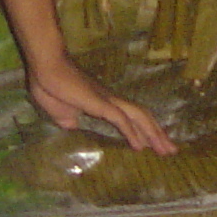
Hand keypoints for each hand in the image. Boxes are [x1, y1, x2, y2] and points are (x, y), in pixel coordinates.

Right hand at [28, 47, 176, 153]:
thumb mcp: (61, 112)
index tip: (154, 145)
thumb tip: (73, 126)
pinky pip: (120, 119)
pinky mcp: (99, 102)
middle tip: (172, 150)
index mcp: (104, 103)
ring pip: (138, 116)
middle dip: (158, 134)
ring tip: (164, 150)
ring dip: (153, 134)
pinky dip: (132, 132)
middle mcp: (111, 100)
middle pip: (142, 116)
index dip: (144, 130)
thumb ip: (69, 120)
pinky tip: (140, 146)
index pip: (131, 117)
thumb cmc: (50, 85)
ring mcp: (107, 100)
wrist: (45, 65)